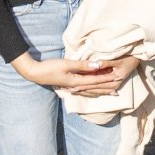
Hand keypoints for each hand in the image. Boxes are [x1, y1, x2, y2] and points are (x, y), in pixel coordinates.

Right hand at [13, 54, 134, 94]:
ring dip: (102, 90)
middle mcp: (76, 87)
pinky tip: (96, 90)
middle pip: (95, 88)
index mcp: (76, 82)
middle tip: (119, 85)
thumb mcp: (67, 64)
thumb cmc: (50, 67)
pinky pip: (85, 89)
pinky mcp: (69, 85)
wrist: (35, 73)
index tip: (118, 76)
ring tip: (112, 91)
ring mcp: (72, 87)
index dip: (108, 79)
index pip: (96, 81)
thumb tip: (98, 65)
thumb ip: (83, 65)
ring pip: (91, 90)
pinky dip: (93, 89)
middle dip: (107, 86)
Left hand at [67, 55, 139, 96]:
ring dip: (85, 90)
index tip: (73, 86)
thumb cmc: (129, 57)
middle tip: (69, 90)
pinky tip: (82, 89)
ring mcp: (112, 84)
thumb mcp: (117, 60)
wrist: (138, 57)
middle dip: (82, 90)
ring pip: (96, 89)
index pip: (95, 85)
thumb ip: (106, 63)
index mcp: (114, 81)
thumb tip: (95, 65)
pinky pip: (99, 86)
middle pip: (94, 89)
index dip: (84, 85)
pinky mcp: (111, 80)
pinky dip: (90, 87)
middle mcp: (113, 85)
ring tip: (72, 90)